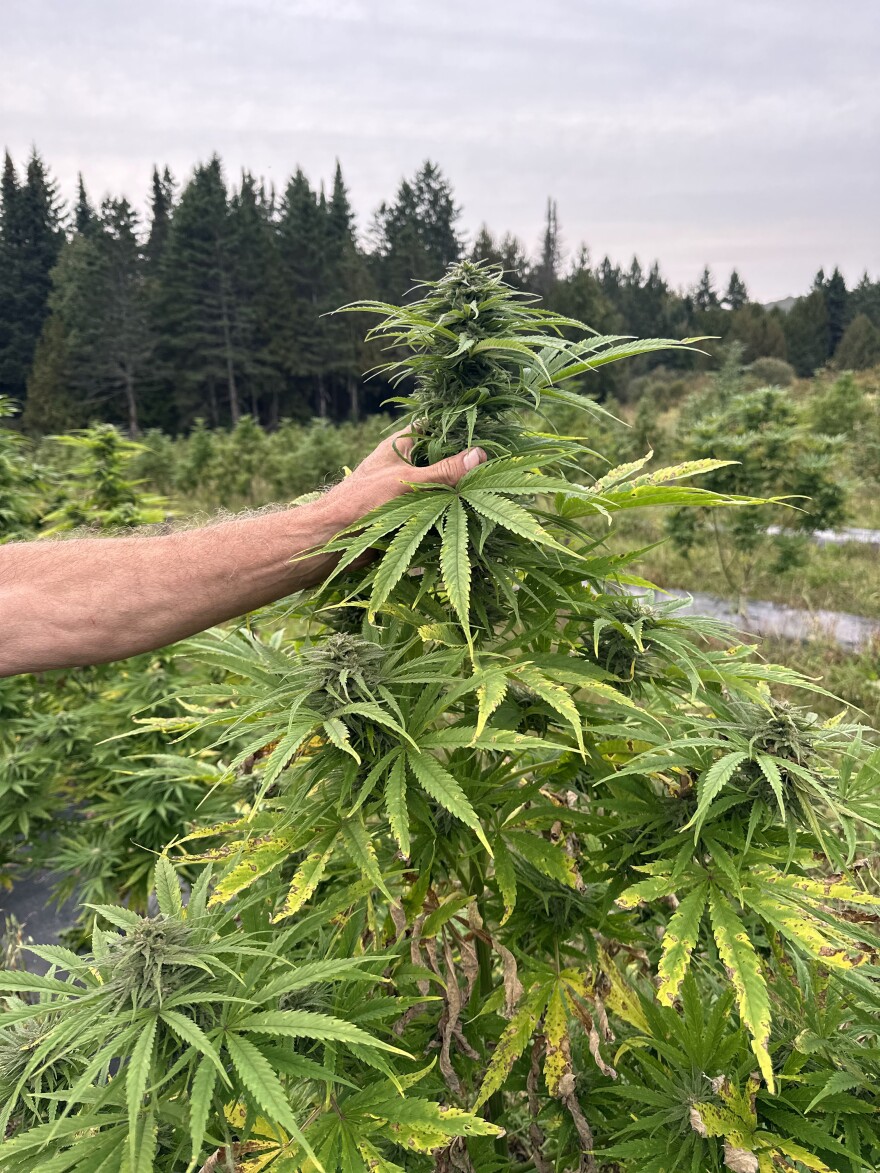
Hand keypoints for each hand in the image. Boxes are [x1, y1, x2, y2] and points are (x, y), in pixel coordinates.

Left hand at [318, 427, 486, 529]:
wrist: (331, 537)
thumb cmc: (363, 500)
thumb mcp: (408, 481)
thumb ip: (443, 471)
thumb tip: (479, 455)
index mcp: (401, 445)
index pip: (434, 425)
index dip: (458, 426)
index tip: (486, 431)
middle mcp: (405, 463)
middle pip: (441, 457)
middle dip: (463, 462)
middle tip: (495, 465)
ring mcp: (406, 487)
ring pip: (439, 484)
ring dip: (457, 490)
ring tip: (489, 488)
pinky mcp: (406, 511)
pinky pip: (433, 506)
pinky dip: (448, 510)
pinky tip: (470, 513)